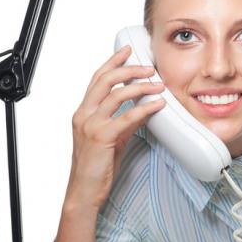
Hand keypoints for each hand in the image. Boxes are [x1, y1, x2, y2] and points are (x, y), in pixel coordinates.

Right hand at [65, 44, 166, 211]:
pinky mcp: (102, 138)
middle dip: (128, 69)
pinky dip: (144, 108)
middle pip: (104, 80)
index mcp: (83, 112)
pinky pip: (126, 117)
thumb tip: (143, 108)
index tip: (126, 51)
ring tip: (158, 85)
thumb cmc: (97, 166)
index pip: (97, 79)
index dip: (112, 62)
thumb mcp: (112, 138)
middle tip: (148, 67)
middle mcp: (84, 115)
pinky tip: (157, 105)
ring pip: (115, 95)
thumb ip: (124, 121)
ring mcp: (91, 126)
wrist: (84, 191)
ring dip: (139, 87)